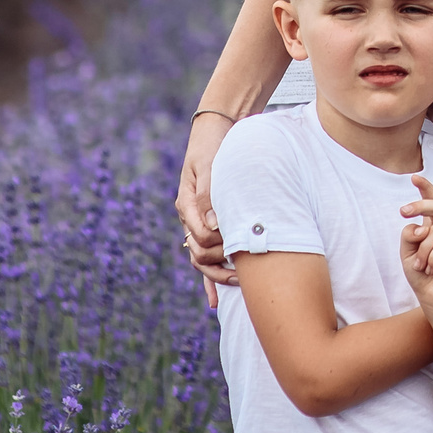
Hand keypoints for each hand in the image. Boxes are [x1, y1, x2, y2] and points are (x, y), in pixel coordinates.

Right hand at [178, 113, 238, 306]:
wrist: (218, 132)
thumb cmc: (215, 145)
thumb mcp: (211, 164)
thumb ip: (209, 193)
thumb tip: (213, 225)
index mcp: (187, 204)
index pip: (200, 236)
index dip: (220, 243)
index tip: (241, 242)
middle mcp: (190, 218)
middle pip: (199, 253)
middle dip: (220, 261)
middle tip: (245, 264)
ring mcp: (197, 224)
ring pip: (201, 260)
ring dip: (217, 274)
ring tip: (239, 286)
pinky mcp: (209, 226)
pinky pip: (206, 257)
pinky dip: (211, 279)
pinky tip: (215, 301)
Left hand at [399, 175, 432, 315]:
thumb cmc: (423, 277)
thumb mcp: (407, 254)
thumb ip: (410, 236)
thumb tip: (421, 226)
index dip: (426, 189)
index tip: (414, 178)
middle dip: (419, 205)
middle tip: (402, 212)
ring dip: (422, 252)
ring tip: (422, 266)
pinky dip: (432, 258)